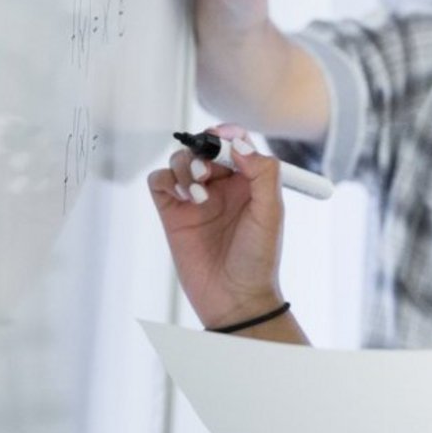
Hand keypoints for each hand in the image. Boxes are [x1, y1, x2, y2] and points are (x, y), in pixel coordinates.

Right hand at [146, 123, 286, 328]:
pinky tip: (183, 196)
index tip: (221, 135)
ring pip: (180, 161)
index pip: (235, 143)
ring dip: (185, 166)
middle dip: (202, 150)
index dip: (227, 133)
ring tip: (198, 191)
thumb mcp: (271, 213)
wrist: (235, 299)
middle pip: (203, 147)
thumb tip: (240, 144)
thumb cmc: (258, 260)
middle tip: (208, 171)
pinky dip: (167, 180)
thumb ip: (263, 174)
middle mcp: (222, 186)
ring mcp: (195, 199)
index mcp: (249, 182)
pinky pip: (160, 182)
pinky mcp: (173, 213)